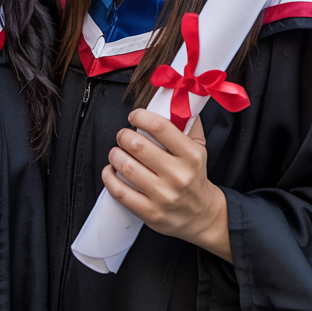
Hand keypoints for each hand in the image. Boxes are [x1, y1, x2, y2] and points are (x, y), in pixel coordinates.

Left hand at [102, 108, 232, 262]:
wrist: (202, 215)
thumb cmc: (195, 175)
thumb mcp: (199, 147)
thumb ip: (188, 121)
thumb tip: (176, 95)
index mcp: (191, 155)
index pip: (160, 127)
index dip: (140, 116)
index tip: (134, 115)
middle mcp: (178, 176)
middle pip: (137, 145)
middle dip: (123, 136)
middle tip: (123, 136)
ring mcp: (164, 196)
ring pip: (126, 167)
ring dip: (114, 155)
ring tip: (116, 152)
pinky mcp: (151, 213)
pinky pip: (120, 192)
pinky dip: (109, 177)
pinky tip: (111, 171)